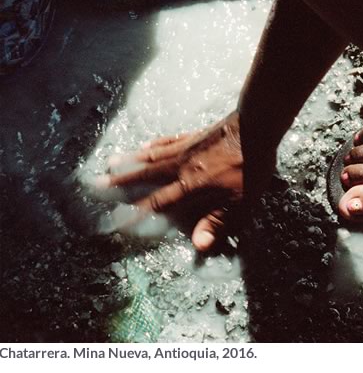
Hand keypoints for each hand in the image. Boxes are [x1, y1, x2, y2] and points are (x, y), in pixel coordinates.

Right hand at [96, 111, 259, 250]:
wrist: (256, 128)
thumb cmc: (251, 167)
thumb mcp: (242, 201)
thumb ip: (219, 222)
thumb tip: (198, 244)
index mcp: (191, 187)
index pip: (157, 204)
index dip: (135, 215)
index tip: (114, 221)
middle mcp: (181, 168)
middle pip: (145, 177)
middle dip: (120, 184)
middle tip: (95, 185)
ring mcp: (185, 149)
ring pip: (151, 157)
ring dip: (129, 162)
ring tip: (109, 162)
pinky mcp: (192, 136)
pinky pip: (166, 141)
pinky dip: (153, 145)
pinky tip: (143, 146)